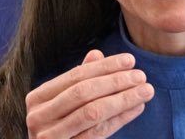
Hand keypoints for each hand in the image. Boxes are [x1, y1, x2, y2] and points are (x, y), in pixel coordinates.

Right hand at [26, 50, 153, 137]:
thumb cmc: (61, 123)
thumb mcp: (66, 99)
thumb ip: (80, 79)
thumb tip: (96, 54)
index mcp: (38, 97)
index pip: (76, 75)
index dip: (105, 66)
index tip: (131, 60)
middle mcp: (38, 117)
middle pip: (84, 92)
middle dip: (116, 81)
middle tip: (141, 76)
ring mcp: (49, 137)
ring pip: (92, 112)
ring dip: (123, 99)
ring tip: (146, 90)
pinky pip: (98, 133)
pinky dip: (120, 118)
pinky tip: (137, 108)